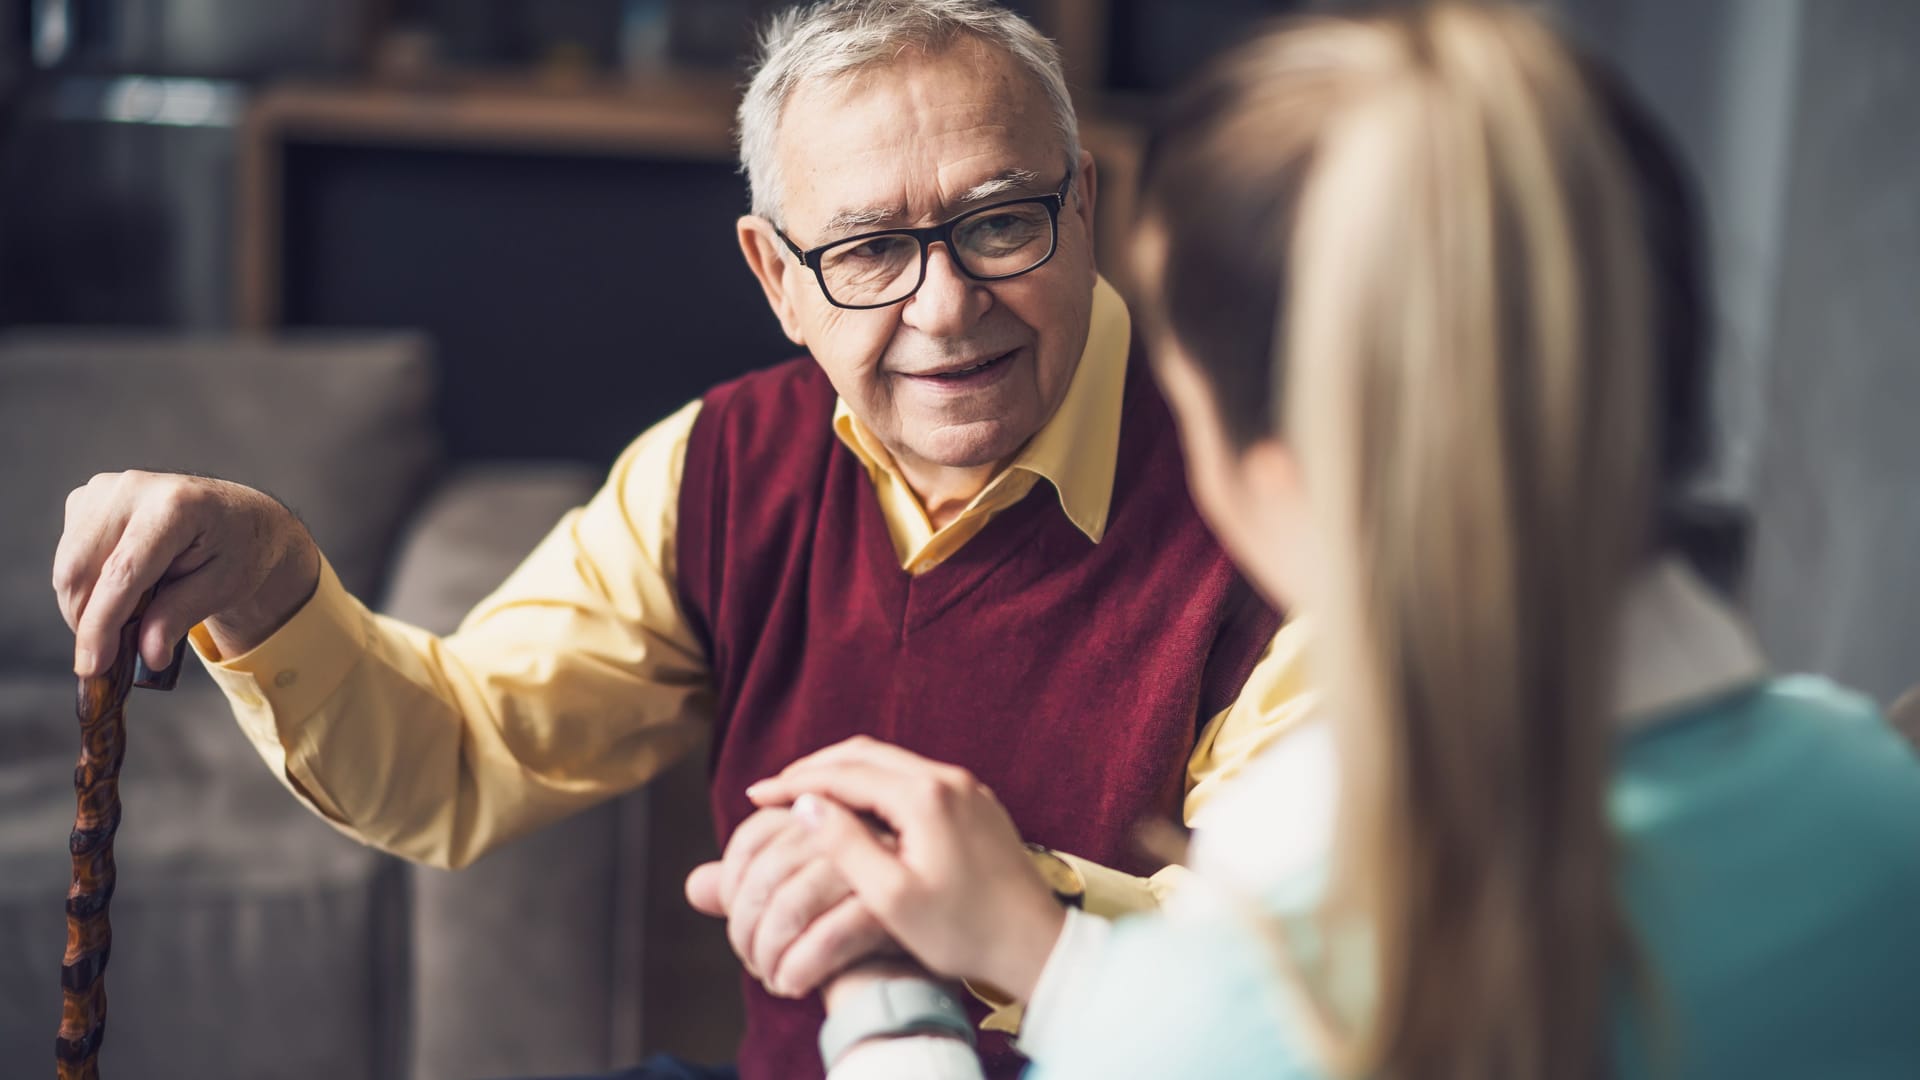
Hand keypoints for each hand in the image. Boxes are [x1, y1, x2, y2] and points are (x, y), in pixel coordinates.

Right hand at [53, 471, 320, 675]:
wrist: (238, 515)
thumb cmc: (237, 550)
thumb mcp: (223, 588)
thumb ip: (180, 616)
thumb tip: (148, 656)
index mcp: (176, 505)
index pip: (122, 573)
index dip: (100, 624)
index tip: (90, 666)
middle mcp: (132, 488)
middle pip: (81, 570)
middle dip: (89, 621)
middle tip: (114, 655)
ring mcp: (104, 489)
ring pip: (68, 567)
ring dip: (86, 607)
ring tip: (130, 617)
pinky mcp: (87, 499)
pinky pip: (69, 557)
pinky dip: (86, 586)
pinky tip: (123, 590)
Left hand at [684, 806, 898, 997]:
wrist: (912, 971)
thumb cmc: (848, 933)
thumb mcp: (795, 907)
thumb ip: (747, 891)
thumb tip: (696, 887)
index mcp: (822, 814)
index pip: (753, 836)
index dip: (734, 886)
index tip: (739, 927)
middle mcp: (848, 826)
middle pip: (769, 873)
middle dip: (747, 929)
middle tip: (753, 963)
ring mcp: (872, 862)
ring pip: (792, 904)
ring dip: (770, 953)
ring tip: (771, 978)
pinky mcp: (892, 905)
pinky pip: (828, 936)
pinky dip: (799, 968)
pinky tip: (792, 986)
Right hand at [746, 736, 1066, 1002]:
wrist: (1035, 943)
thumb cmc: (963, 932)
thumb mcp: (892, 898)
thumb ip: (845, 846)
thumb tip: (806, 806)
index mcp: (924, 797)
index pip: (843, 773)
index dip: (794, 783)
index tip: (754, 796)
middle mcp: (947, 779)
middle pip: (865, 754)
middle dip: (815, 768)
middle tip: (773, 789)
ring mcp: (966, 788)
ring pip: (890, 763)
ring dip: (845, 773)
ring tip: (807, 796)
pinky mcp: (976, 803)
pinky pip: (913, 777)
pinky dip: (875, 784)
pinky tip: (857, 809)